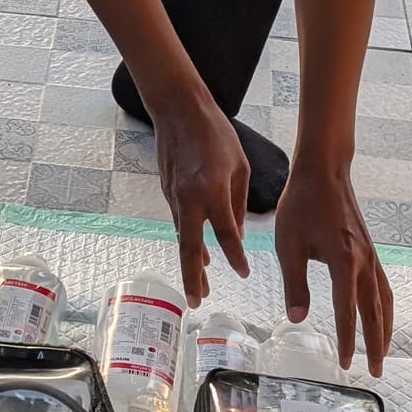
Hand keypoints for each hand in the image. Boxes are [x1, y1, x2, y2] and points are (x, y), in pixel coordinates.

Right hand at [151, 90, 249, 305]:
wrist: (177, 110)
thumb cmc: (215, 133)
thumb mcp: (240, 165)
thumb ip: (238, 202)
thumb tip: (237, 231)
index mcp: (213, 191)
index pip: (226, 234)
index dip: (235, 257)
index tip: (243, 274)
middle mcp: (190, 199)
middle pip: (190, 248)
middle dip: (193, 278)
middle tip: (198, 301)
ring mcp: (174, 197)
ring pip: (183, 238)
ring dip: (191, 263)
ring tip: (200, 286)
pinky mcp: (168, 193)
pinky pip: (180, 223)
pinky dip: (189, 240)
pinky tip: (196, 251)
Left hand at [275, 164, 393, 371]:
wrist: (324, 172)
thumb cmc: (302, 205)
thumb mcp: (289, 246)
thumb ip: (294, 284)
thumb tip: (297, 320)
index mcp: (344, 262)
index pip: (347, 311)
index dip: (347, 340)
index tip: (345, 364)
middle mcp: (364, 262)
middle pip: (375, 313)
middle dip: (376, 345)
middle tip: (376, 372)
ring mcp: (371, 256)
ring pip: (385, 301)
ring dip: (385, 329)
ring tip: (382, 353)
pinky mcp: (370, 251)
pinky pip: (384, 287)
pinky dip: (385, 309)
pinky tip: (379, 317)